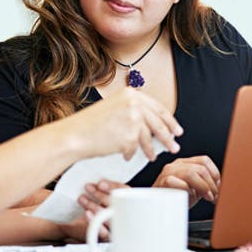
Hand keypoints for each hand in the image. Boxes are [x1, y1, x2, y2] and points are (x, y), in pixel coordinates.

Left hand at [56, 179, 126, 240]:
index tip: (100, 183)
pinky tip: (87, 214)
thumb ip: (103, 188)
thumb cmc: (96, 208)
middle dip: (101, 195)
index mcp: (127, 200)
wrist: (82, 228)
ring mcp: (118, 227)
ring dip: (94, 206)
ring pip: (110, 217)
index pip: (124, 191)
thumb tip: (96, 180)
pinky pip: (105, 233)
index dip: (113, 187)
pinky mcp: (108, 237)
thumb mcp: (101, 195)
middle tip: (88, 187)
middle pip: (118, 204)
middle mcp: (126, 214)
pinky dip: (95, 222)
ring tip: (82, 199)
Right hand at [61, 88, 181, 160]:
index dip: (169, 121)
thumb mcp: (113, 108)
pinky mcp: (129, 137)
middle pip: (159, 123)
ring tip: (152, 157)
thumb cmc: (90, 124)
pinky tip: (126, 156)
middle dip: (168, 137)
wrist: (74, 135)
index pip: (158, 108)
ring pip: (149, 138)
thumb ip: (133, 111)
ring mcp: (133, 120)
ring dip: (151, 150)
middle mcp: (134, 103)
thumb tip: (152, 126)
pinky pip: (135, 149)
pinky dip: (130, 154)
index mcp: (131, 94)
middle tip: (174, 147)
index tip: (176, 130)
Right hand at [153, 156, 220, 207]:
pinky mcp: (163, 182)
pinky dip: (189, 191)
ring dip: (204, 187)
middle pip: (200, 168)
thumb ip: (203, 183)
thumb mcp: (193, 189)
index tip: (219, 186)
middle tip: (215, 196)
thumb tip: (220, 185)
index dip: (215, 173)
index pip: (204, 160)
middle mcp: (176, 165)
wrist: (156, 209)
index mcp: (183, 163)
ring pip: (191, 173)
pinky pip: (181, 184)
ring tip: (207, 197)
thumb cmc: (174, 199)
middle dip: (212, 184)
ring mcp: (168, 172)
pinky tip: (190, 198)